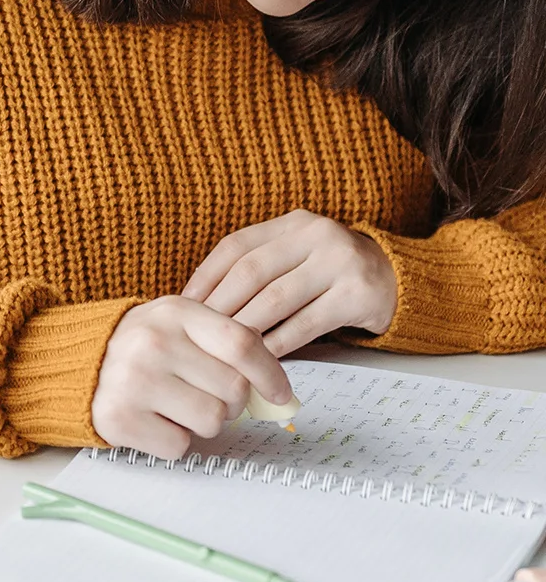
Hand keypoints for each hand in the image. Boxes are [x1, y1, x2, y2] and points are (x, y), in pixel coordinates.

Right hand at [92, 296, 294, 458]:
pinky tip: (152, 420)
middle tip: (202, 394)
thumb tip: (277, 390)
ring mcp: (134, 382)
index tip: (280, 394)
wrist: (71, 364)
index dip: (270, 374)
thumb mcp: (176, 325)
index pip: (242, 345)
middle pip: (233, 390)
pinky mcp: (119, 419)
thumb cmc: (138, 348)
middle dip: (229, 402)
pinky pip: (179, 446)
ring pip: (212, 422)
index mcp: (174, 312)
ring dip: (201, 423)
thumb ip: (224, 344)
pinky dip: (171, 440)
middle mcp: (153, 343)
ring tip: (174, 406)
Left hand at [182, 210, 396, 356]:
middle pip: (251, 272)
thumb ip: (258, 267)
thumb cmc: (332, 274)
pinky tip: (260, 359)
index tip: (181, 305)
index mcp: (293, 223)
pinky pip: (306, 324)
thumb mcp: (297, 257)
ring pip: (276, 299)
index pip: (235, 246)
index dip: (205, 277)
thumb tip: (197, 300)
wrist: (399, 281)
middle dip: (219, 306)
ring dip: (244, 328)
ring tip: (222, 350)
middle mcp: (317, 235)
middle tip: (197, 334)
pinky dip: (278, 343)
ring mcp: (341, 262)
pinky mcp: (358, 294)